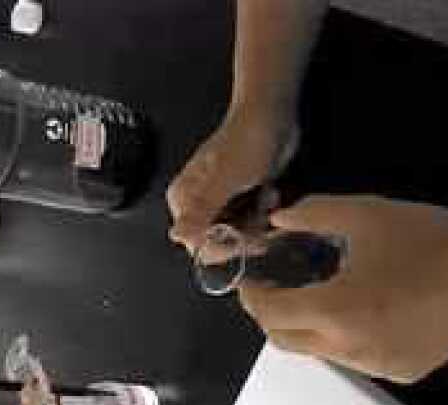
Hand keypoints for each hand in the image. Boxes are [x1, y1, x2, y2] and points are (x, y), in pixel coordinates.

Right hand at [167, 108, 297, 249]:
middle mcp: (198, 204)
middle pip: (218, 241)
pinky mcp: (240, 199)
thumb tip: (176, 235)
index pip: (196, 243)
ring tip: (264, 196)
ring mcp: (220, 203)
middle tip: (260, 213)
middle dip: (244, 233)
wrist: (271, 116)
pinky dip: (264, 213)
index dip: (222, 246)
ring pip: (238, 233)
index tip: (245, 238)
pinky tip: (269, 194)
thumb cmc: (246, 140)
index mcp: (184, 200)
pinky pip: (251, 222)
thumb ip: (201, 211)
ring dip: (257, 221)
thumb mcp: (224, 180)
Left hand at [240, 195, 447, 382]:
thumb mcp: (366, 213)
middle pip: (286, 341)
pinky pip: (357, 358)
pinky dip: (346, 338)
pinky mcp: (403, 372)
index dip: (252, 296)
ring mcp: (377, 366)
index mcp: (335, 310)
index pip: (270, 313)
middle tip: (273, 289)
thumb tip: (279, 219)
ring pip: (321, 352)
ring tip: (320, 294)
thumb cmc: (433, 239)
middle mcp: (350, 348)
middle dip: (271, 316)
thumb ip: (312, 215)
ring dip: (309, 327)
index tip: (249, 281)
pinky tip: (363, 310)